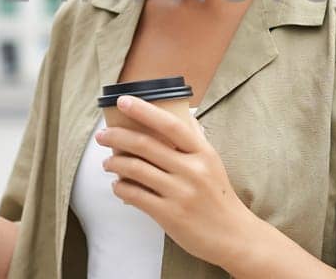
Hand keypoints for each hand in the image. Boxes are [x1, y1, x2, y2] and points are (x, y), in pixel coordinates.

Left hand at [94, 95, 260, 266]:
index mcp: (202, 152)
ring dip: (114, 163)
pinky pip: (135, 195)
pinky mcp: (169, 214)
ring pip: (136, 169)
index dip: (143, 110)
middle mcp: (192, 169)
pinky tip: (117, 185)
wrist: (232, 235)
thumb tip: (182, 115)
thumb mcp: (213, 163)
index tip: (123, 101)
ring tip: (107, 162)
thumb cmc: (219, 198)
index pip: (170, 124)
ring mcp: (180, 192)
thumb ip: (195, 141)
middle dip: (117, 136)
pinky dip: (120, 187)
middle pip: (145, 145)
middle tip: (102, 135)